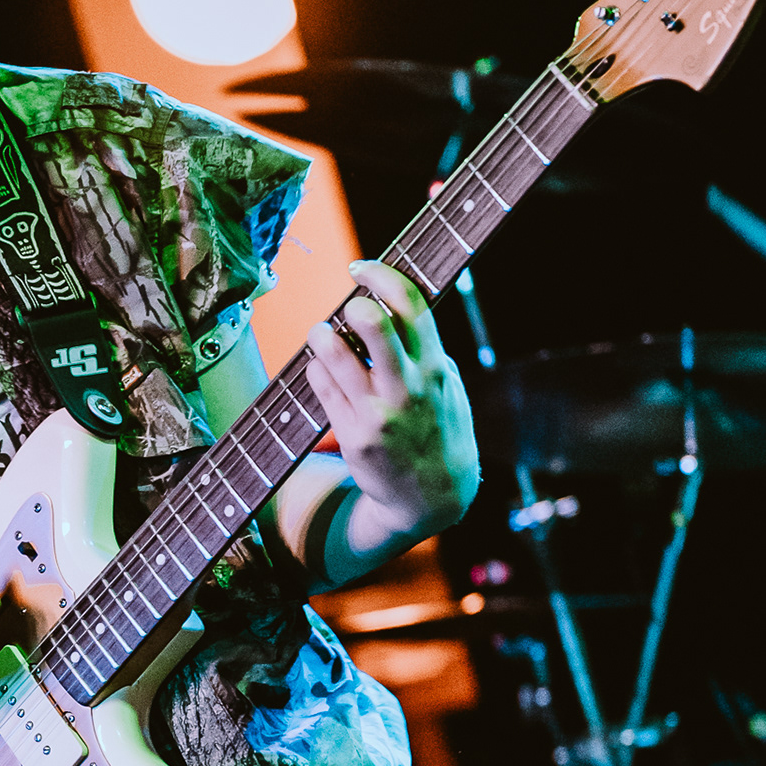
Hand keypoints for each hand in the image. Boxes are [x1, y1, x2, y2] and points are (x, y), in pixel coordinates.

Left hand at [304, 261, 479, 559]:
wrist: (433, 496)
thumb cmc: (438, 430)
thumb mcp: (448, 388)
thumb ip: (426, 352)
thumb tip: (395, 309)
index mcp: (436, 368)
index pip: (412, 307)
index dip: (383, 277)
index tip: (362, 268)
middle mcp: (408, 388)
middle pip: (375, 325)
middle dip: (356, 303)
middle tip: (349, 303)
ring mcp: (378, 413)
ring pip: (335, 356)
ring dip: (323, 335)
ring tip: (323, 333)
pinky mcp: (352, 436)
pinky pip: (321, 387)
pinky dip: (317, 368)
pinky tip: (323, 367)